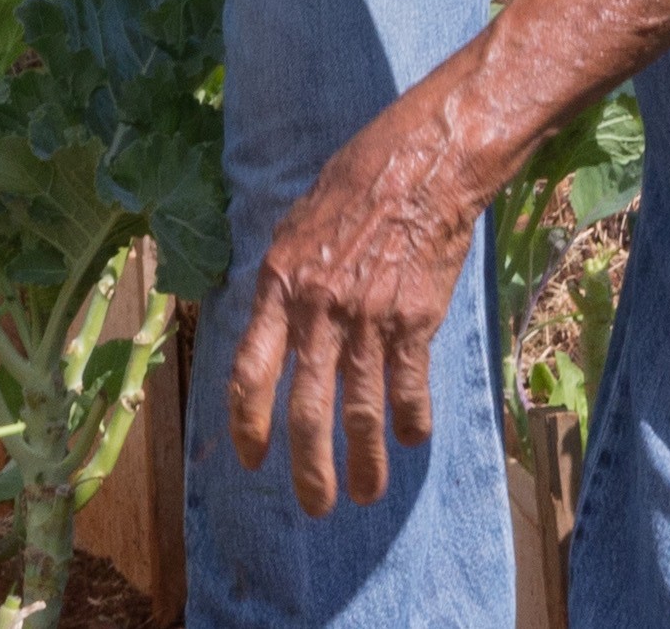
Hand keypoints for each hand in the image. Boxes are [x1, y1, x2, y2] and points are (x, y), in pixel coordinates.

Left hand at [225, 83, 506, 514]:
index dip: (247, 423)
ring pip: (360, 410)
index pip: (249, 370)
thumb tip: (265, 326)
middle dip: (308, 467)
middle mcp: (317, 309)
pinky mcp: (415, 319)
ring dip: (363, 462)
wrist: (422, 162)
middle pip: (306, 409)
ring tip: (366, 494)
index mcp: (278, 284)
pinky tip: (412, 440)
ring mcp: (367, 318)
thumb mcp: (292, 224)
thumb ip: (279, 281)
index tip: (250, 458)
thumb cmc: (354, 182)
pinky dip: (411, 420)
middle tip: (314, 506)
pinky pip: (409, 386)